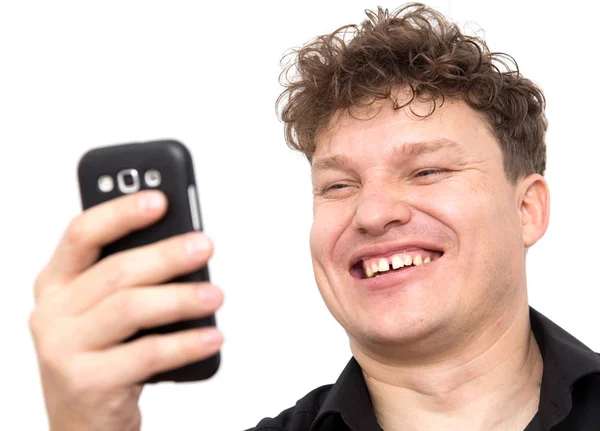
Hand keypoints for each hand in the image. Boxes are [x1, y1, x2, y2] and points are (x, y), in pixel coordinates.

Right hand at [29, 191, 223, 430]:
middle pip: (115, 271)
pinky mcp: (85, 382)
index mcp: (55, 282)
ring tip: (215, 295)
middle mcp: (51, 311)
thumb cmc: (103, 353)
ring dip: (181, 298)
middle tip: (205, 246)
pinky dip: (186, 344)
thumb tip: (185, 247)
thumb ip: (130, 277)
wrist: (82, 422)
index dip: (120, 212)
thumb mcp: (106, 310)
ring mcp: (63, 349)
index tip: (160, 198)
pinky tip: (212, 337)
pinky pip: (146, 354)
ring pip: (131, 308)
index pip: (81, 233)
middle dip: (166, 255)